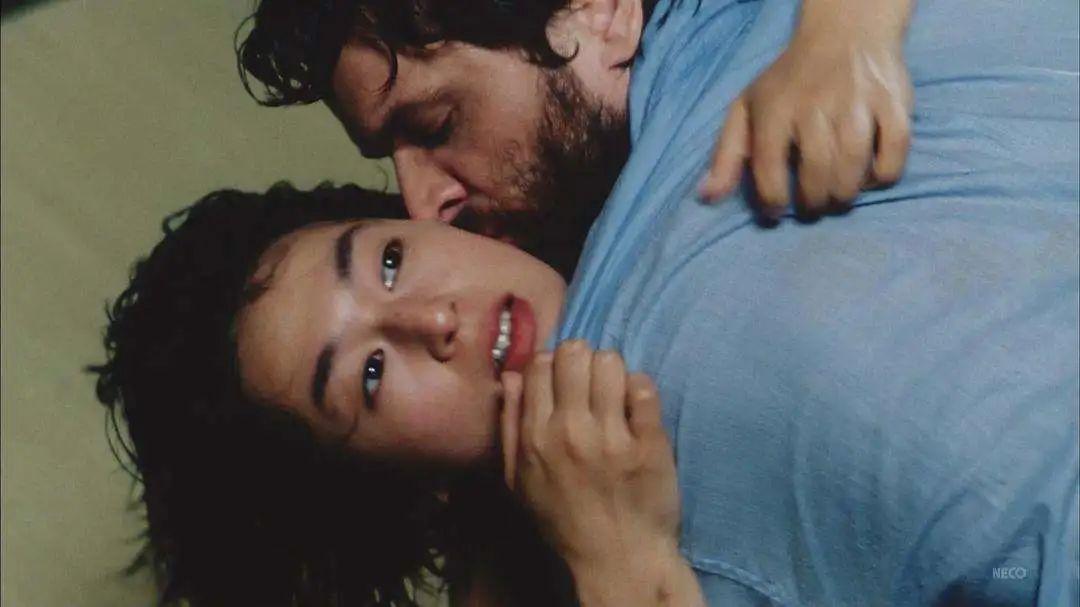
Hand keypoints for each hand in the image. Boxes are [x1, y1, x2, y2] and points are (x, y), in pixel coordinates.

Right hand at [499, 341, 679, 569]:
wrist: (618, 558)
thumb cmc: (564, 520)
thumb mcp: (519, 481)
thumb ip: (509, 425)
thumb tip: (510, 376)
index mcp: (535, 437)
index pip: (538, 364)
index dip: (551, 363)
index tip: (562, 379)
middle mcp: (570, 430)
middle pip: (575, 352)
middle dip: (582, 359)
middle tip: (590, 382)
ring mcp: (612, 436)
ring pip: (611, 362)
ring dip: (612, 371)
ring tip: (613, 394)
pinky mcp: (650, 443)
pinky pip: (645, 388)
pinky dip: (640, 390)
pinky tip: (636, 410)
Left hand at [700, 9, 912, 217]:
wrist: (845, 32)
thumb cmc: (789, 81)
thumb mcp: (747, 108)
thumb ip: (726, 155)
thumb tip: (707, 197)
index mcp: (774, 109)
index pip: (769, 171)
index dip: (772, 202)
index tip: (776, 212)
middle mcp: (815, 105)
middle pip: (817, 174)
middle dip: (813, 204)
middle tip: (811, 207)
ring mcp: (858, 103)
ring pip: (854, 168)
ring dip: (844, 196)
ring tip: (836, 198)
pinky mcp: (893, 102)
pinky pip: (894, 154)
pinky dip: (883, 177)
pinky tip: (869, 178)